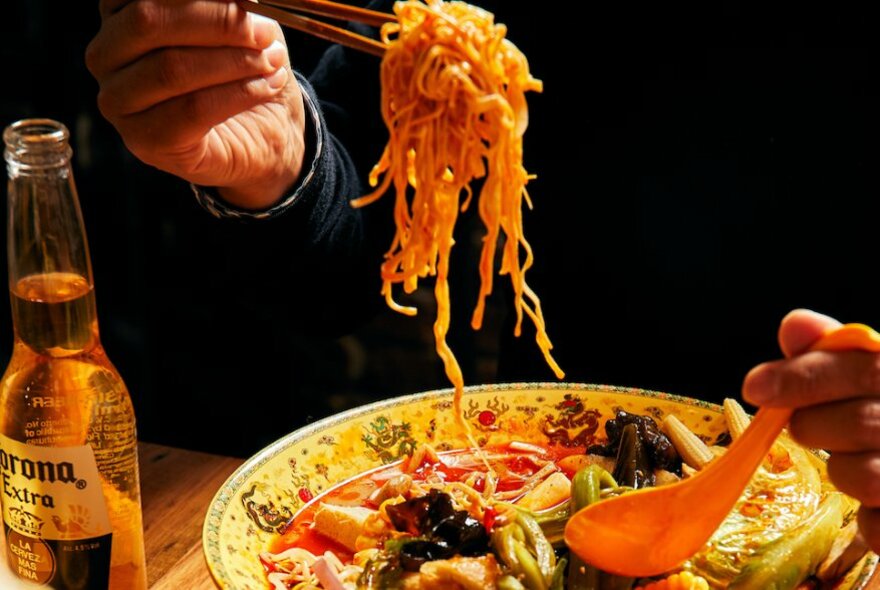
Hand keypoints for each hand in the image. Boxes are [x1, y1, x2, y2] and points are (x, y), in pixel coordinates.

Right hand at [86, 0, 305, 209]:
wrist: (260, 140)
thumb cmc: (241, 73)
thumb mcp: (237, 26)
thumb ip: (226, 5)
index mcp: (118, 15)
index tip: (245, 0)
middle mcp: (105, 56)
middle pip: (149, 21)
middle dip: (218, 22)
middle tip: (265, 32)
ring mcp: (118, 102)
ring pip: (172, 68)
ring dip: (235, 61)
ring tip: (273, 61)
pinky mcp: (146, 140)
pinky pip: (193, 109)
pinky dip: (239, 93)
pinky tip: (267, 85)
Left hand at [743, 309, 879, 551]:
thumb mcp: (860, 383)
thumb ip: (827, 356)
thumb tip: (795, 325)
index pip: (866, 367)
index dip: (805, 376)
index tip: (753, 387)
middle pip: (861, 422)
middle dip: (815, 425)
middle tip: (809, 427)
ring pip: (862, 475)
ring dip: (842, 469)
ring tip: (854, 460)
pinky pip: (875, 526)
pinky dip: (866, 518)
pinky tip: (875, 502)